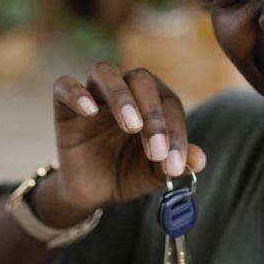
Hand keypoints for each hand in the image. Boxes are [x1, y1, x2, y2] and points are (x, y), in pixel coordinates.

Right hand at [50, 62, 206, 211]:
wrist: (93, 192)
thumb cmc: (128, 173)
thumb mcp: (154, 172)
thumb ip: (176, 162)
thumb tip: (200, 160)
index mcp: (152, 102)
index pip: (169, 103)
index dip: (175, 133)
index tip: (173, 165)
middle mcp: (125, 91)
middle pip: (141, 79)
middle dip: (153, 114)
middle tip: (155, 149)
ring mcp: (94, 94)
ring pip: (105, 72)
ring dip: (121, 96)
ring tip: (131, 126)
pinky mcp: (64, 106)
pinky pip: (64, 86)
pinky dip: (76, 93)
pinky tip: (89, 111)